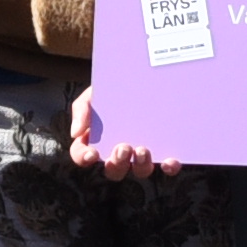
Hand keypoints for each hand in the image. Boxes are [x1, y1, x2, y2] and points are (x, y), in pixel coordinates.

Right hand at [69, 85, 185, 179]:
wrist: (141, 75)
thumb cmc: (112, 89)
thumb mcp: (93, 94)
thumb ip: (81, 109)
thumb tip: (76, 133)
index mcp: (95, 141)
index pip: (82, 155)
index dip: (84, 158)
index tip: (92, 153)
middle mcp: (118, 152)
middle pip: (114, 170)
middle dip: (117, 163)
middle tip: (123, 148)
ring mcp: (141, 154)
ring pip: (140, 171)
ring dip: (140, 166)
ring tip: (143, 150)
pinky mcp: (164, 150)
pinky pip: (166, 166)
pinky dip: (169, 167)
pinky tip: (170, 161)